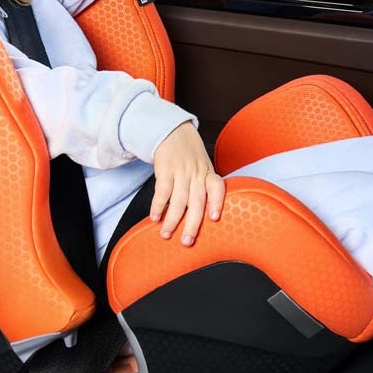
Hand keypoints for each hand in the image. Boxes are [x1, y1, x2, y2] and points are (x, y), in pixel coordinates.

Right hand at [150, 121, 225, 245]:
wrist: (171, 130)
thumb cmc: (189, 153)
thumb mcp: (203, 165)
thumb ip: (205, 185)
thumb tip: (206, 213)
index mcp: (208, 173)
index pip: (217, 187)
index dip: (217, 202)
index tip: (214, 218)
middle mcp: (196, 173)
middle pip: (197, 201)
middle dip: (192, 224)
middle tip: (187, 241)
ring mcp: (181, 170)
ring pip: (179, 200)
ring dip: (172, 219)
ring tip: (166, 234)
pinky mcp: (165, 168)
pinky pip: (162, 190)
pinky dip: (158, 205)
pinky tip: (155, 217)